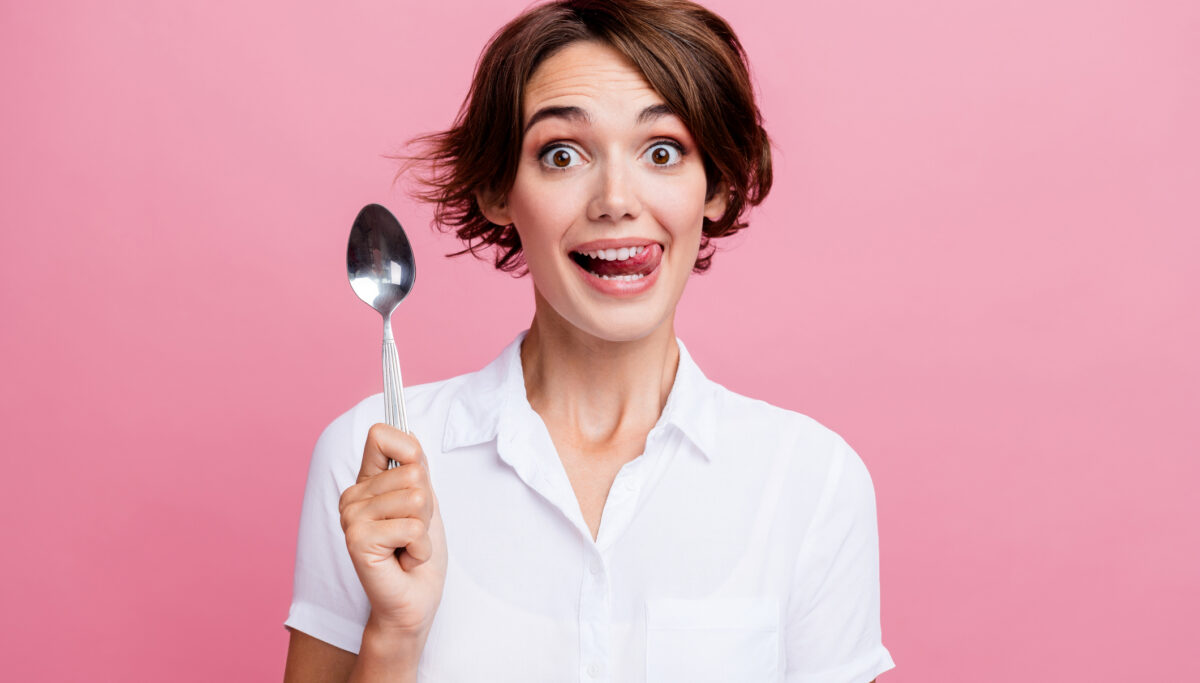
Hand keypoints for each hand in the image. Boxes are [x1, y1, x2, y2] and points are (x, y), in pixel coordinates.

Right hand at [339, 423, 447, 639]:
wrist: (414, 600)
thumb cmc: (418, 551)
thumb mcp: (423, 500)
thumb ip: (413, 465)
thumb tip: (407, 430)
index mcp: (366, 482)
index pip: (381, 435)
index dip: (411, 452)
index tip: (418, 482)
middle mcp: (352, 496)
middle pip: (413, 472)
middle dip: (427, 506)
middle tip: (413, 531)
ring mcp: (351, 517)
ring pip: (415, 499)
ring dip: (424, 529)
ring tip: (408, 545)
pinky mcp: (357, 540)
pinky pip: (412, 528)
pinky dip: (420, 547)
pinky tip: (405, 560)